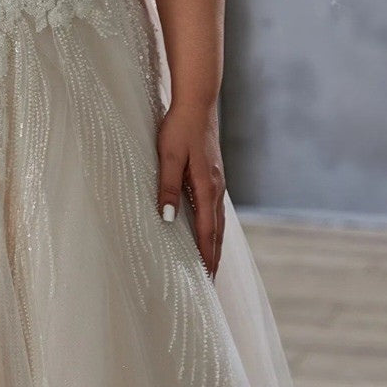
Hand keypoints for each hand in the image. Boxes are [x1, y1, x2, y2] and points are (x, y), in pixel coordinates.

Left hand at [155, 100, 225, 279]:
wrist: (197, 103)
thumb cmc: (179, 128)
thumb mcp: (167, 156)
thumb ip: (167, 186)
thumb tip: (167, 219)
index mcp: (206, 187)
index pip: (207, 232)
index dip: (206, 257)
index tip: (206, 280)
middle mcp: (216, 188)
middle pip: (217, 231)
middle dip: (214, 257)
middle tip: (211, 283)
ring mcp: (217, 181)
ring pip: (219, 220)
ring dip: (215, 243)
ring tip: (211, 263)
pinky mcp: (213, 174)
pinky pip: (216, 208)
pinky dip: (214, 226)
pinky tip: (209, 229)